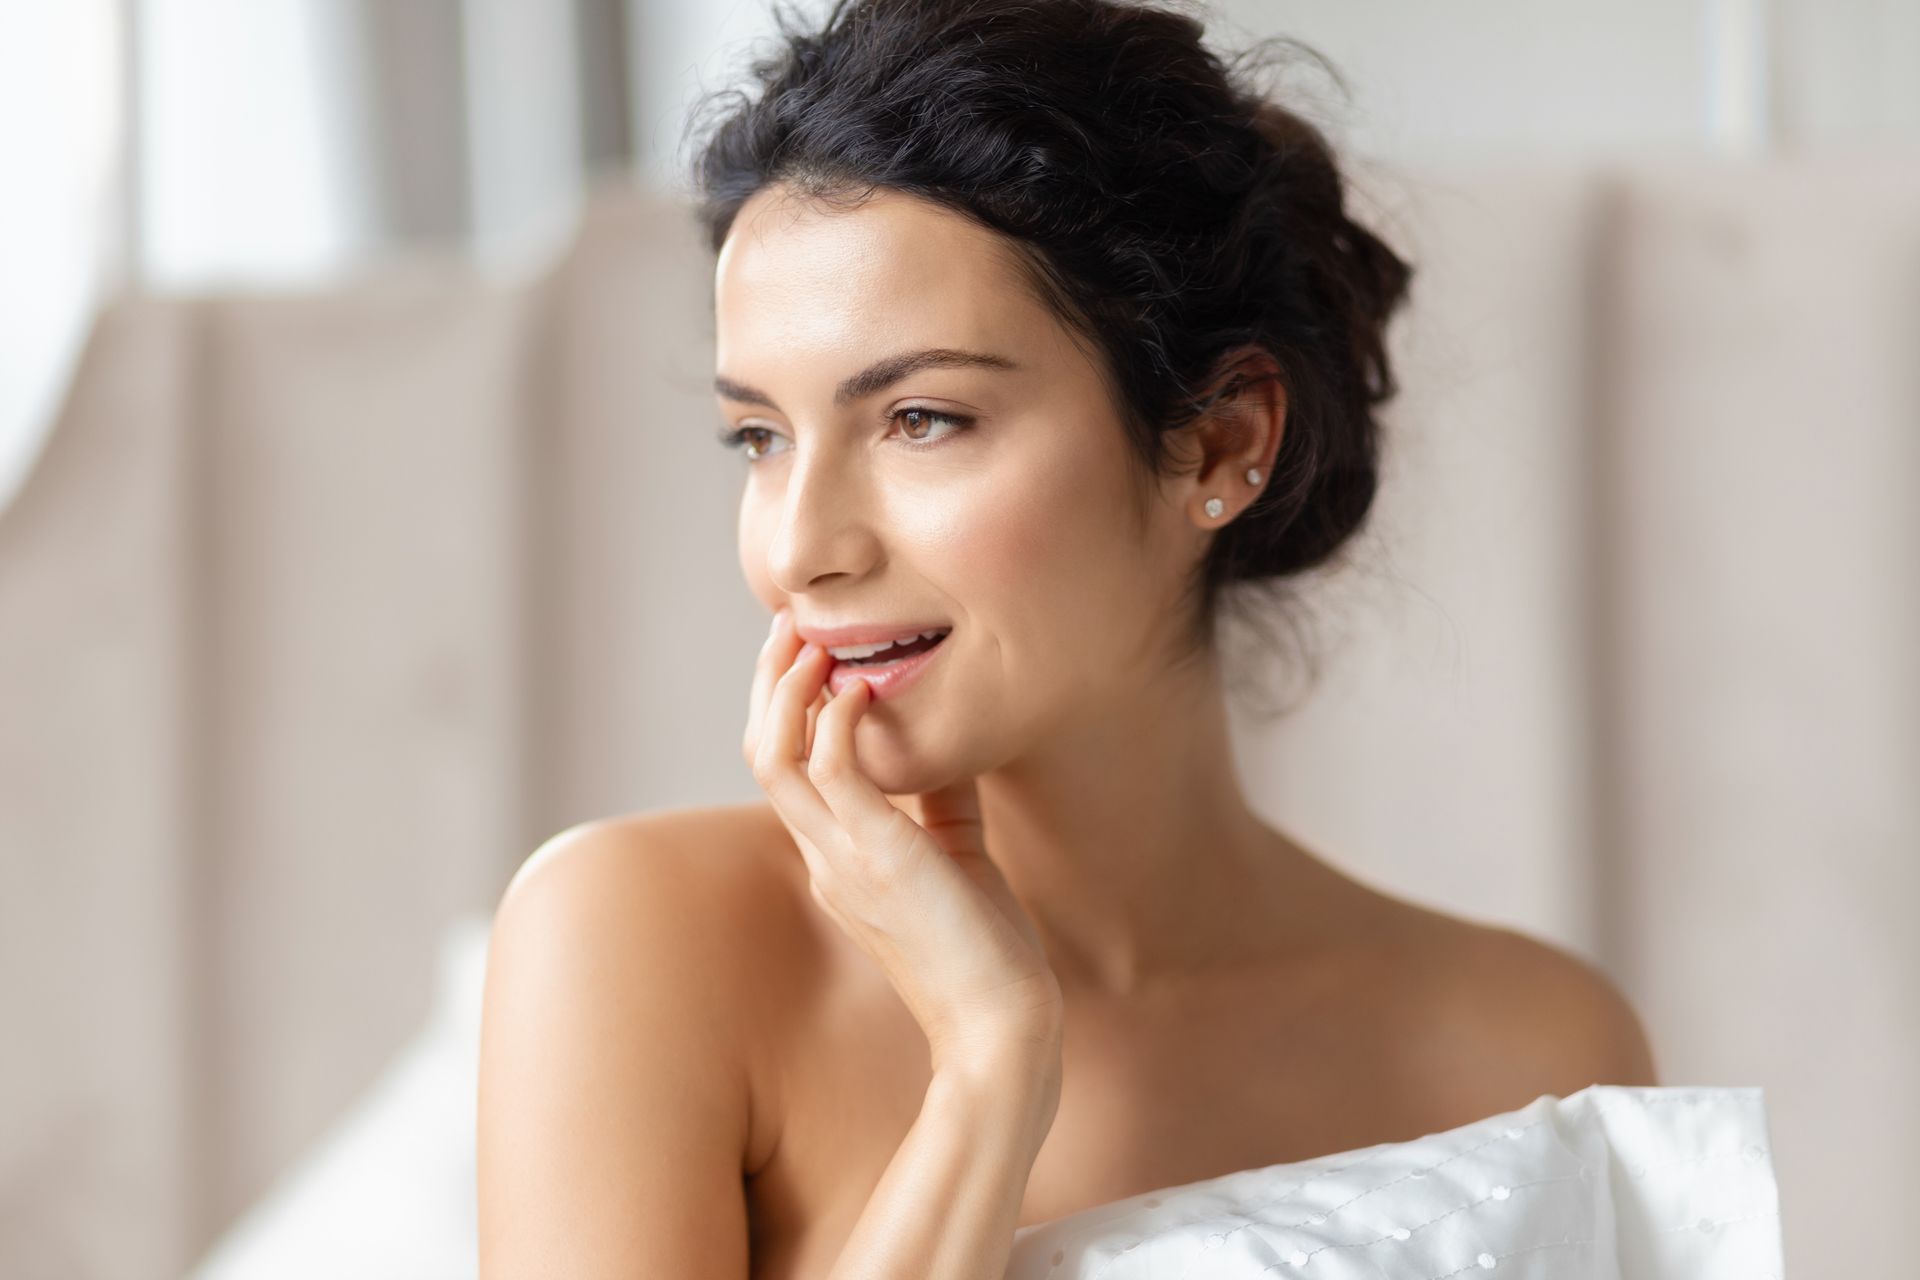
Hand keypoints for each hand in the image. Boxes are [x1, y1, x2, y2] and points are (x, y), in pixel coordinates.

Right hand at [744, 607, 1063, 1067]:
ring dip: (787, 689)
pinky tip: (860, 689)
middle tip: (793, 626)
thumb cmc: (987, 951)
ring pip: (774, 756)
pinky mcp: (879, 857)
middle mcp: (823, 856)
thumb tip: (947, 743)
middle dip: (770, 682)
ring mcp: (842, 859)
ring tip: (813, 642)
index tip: (810, 651)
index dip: (785, 704)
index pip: (784, 767)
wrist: (1002, 1024)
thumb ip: (942, 801)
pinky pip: (829, 772)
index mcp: (834, 858)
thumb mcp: (957, 855)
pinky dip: (833, 721)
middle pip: (762, 751)